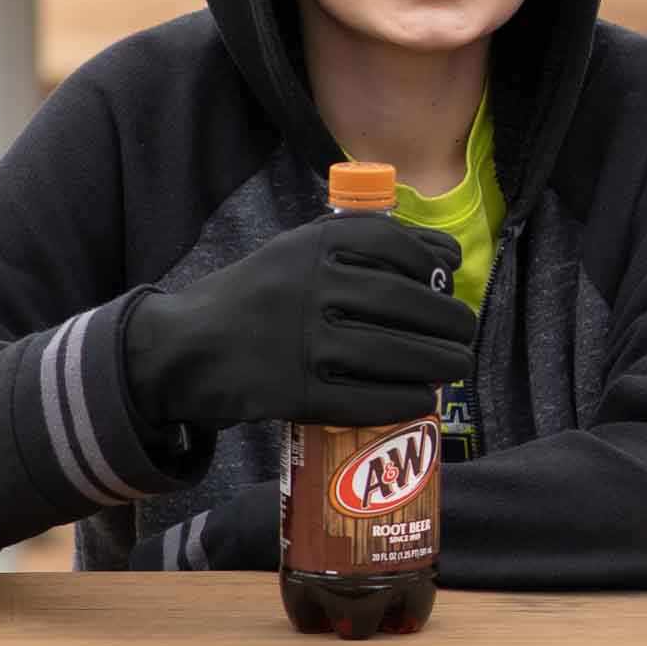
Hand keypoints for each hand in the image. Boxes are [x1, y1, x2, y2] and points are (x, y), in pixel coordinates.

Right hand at [123, 214, 472, 430]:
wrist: (182, 349)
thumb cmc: (258, 296)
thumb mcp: (299, 251)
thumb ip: (364, 245)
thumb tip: (446, 257)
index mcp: (315, 245)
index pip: (397, 246)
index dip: (434, 264)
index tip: (449, 278)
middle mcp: (313, 287)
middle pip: (406, 302)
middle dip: (450, 320)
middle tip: (464, 332)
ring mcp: (305, 342)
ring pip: (396, 353)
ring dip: (440, 361)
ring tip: (457, 364)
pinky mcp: (297, 393)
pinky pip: (368, 399)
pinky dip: (406, 400)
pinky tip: (423, 398)